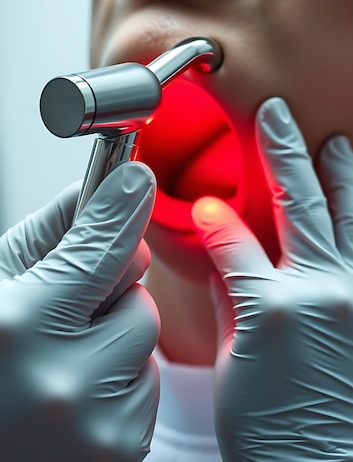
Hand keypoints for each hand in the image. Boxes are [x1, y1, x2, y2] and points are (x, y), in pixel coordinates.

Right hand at [0, 162, 159, 461]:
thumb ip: (47, 237)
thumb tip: (101, 192)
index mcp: (18, 327)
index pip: (99, 248)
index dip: (122, 207)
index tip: (136, 181)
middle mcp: (62, 381)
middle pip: (139, 301)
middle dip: (113, 297)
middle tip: (69, 311)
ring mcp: (96, 428)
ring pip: (146, 347)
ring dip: (116, 344)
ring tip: (63, 365)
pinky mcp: (121, 454)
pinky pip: (146, 390)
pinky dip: (120, 384)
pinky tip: (76, 396)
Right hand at [192, 98, 352, 460]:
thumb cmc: (271, 430)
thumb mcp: (232, 362)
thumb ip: (228, 294)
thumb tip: (223, 250)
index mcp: (272, 306)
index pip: (233, 240)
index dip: (215, 216)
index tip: (205, 202)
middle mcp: (323, 291)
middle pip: (298, 202)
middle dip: (282, 150)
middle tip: (277, 115)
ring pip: (349, 214)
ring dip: (339, 172)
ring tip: (333, 143)